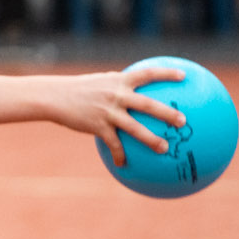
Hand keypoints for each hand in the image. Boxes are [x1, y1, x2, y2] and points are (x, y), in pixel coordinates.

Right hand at [43, 65, 187, 166]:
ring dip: (151, 139)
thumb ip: (119, 85)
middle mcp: (116, 95)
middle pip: (147, 104)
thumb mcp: (100, 81)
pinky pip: (113, 144)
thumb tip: (137, 90)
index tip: (184, 76)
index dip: (166, 74)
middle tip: (183, 121)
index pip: (147, 73)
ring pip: (135, 128)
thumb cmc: (79, 89)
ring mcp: (107, 111)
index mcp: (119, 80)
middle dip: (167, 113)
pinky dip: (119, 155)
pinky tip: (124, 165)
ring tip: (165, 148)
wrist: (54, 97)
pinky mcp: (97, 126)